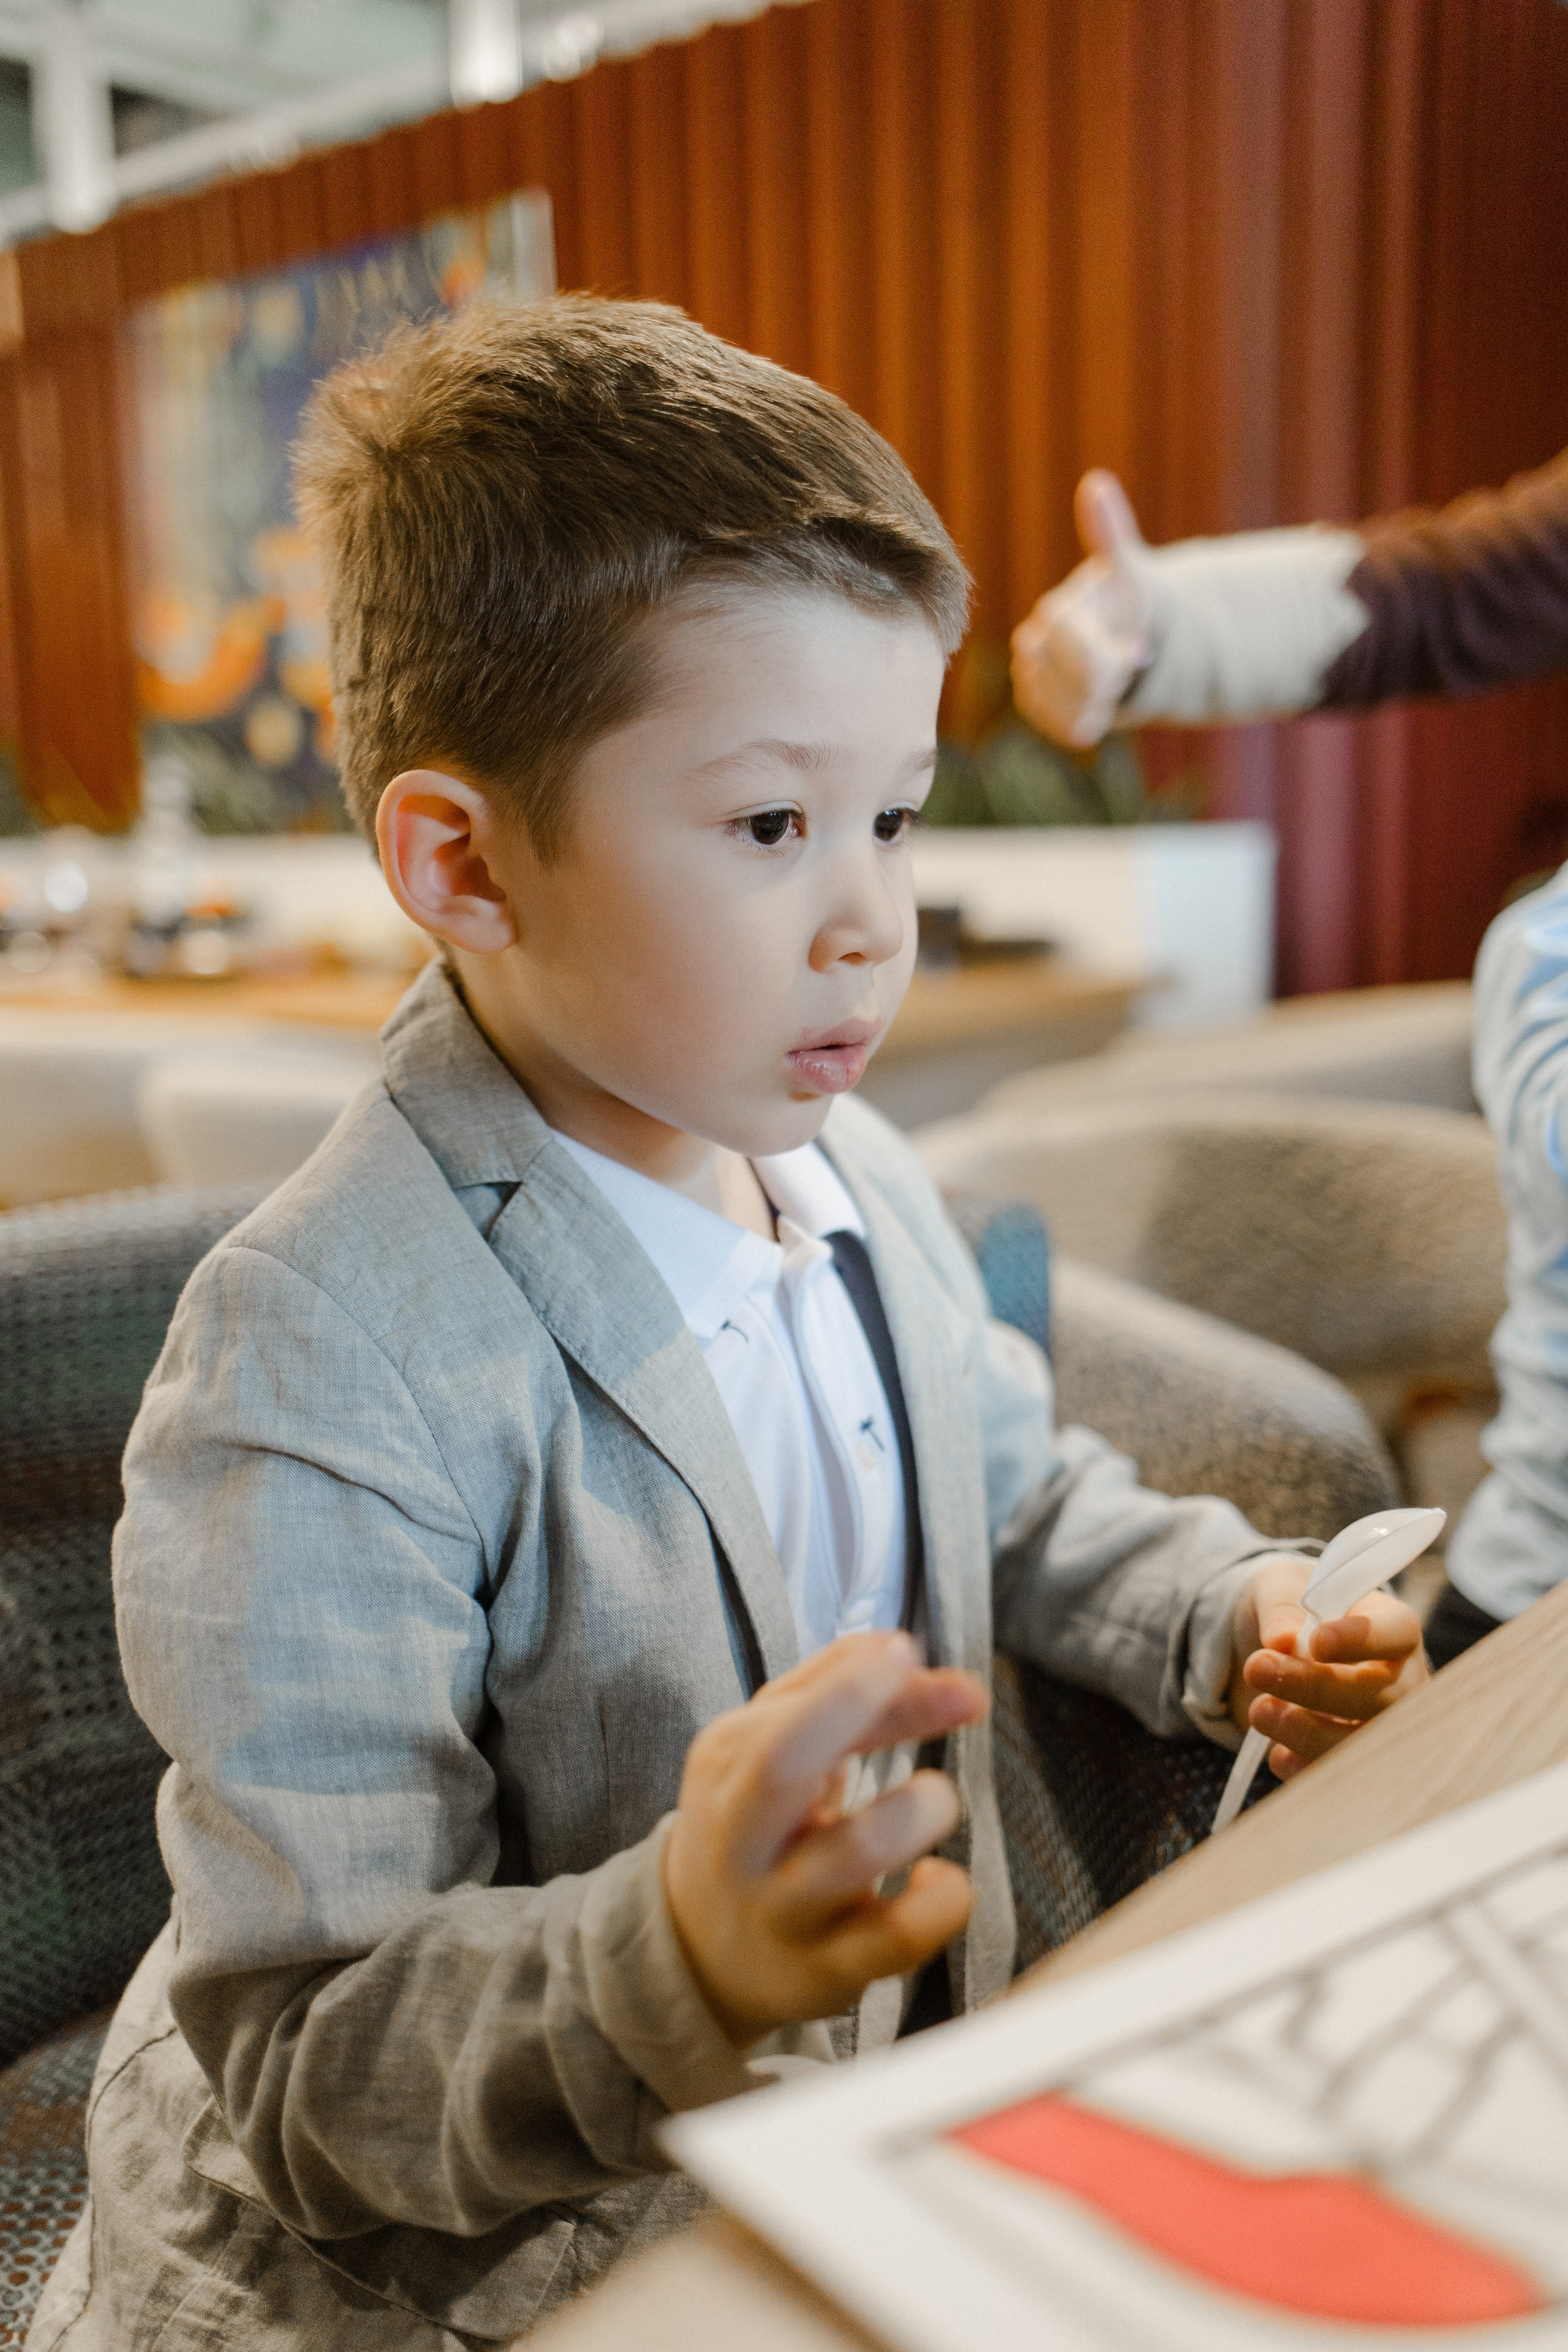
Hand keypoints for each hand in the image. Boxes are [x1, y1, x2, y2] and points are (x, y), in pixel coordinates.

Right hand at [662, 1631, 986, 2047]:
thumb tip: (899, 1645)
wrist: (701, 1950)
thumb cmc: (757, 1822)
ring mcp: (782, 1910)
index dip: (854, 1680)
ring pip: (854, 1852)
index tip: (908, 1651)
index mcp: (726, 1768)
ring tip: (937, 1798)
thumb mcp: (769, 1745)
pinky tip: (939, 1879)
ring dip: (921, 1809)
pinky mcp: (828, 1971)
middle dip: (865, 1713)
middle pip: (781, 1767)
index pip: (787, 1714)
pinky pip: (900, 1937)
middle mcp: (741, 1838)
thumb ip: (833, 1686)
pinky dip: (944, 1898)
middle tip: (964, 1693)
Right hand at [1010, 469, 1151, 745]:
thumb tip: (1096, 483)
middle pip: (1083, 690)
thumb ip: (1111, 534)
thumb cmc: (1128, 602)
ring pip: (1074, 714)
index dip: (1120, 661)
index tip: (1139, 648)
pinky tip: (1098, 699)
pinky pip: (1067, 728)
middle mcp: (1031, 643)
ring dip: (1105, 703)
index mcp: (1054, 613)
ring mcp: (1029, 677)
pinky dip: (1091, 720)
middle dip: (1115, 681)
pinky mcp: (1034, 705)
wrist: (1123, 634)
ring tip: (1112, 679)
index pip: (1089, 661)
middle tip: (1126, 662)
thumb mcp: (1130, 572)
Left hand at [1229, 1555, 1428, 1782]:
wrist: (1279, 1648)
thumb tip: (1281, 1641)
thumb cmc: (1292, 1609)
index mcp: (1394, 1627)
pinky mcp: (1359, 1761)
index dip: (1360, 1641)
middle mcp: (1402, 1681)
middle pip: (1379, 1697)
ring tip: (1259, 1711)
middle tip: (1258, 1669)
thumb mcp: (1279, 1587)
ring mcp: (1385, 1727)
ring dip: (1307, 1733)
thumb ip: (1280, 1606)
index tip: (1316, 1642)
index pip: (1395, 1633)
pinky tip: (1277, 1754)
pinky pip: (1344, 1776)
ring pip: (1364, 1744)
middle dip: (1316, 1689)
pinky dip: (1307, 1769)